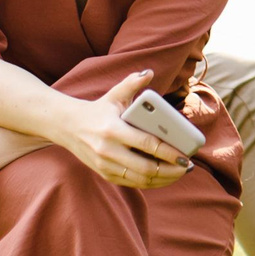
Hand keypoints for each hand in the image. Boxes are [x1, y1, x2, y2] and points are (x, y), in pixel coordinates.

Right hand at [57, 70, 191, 187]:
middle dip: (170, 170)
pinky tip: (163, 177)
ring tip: (179, 173)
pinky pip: (131, 183)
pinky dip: (150, 182)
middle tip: (186, 167)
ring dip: (163, 179)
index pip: (147, 144)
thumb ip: (132, 83)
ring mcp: (105, 165)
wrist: (67, 126)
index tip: (185, 156)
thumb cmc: (98, 110)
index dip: (168, 153)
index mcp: (113, 130)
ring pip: (140, 179)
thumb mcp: (113, 95)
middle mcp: (108, 150)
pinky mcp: (104, 173)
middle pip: (146, 168)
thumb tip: (149, 73)